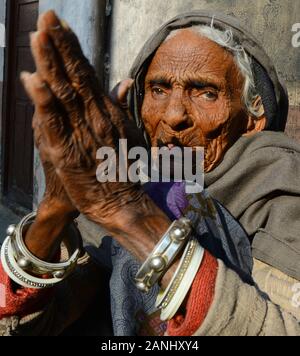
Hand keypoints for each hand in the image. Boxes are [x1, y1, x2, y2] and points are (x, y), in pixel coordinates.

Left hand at [22, 11, 147, 232]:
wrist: (120, 202)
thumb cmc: (122, 168)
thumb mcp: (128, 134)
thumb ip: (121, 106)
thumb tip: (123, 81)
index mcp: (106, 111)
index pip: (87, 74)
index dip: (73, 49)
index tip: (62, 26)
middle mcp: (94, 116)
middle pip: (74, 76)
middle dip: (60, 45)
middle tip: (48, 16)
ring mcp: (81, 133)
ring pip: (62, 94)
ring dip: (50, 64)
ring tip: (38, 36)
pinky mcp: (67, 152)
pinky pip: (54, 124)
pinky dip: (43, 103)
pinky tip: (34, 82)